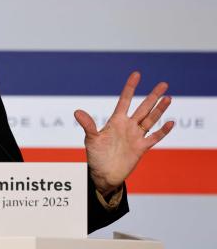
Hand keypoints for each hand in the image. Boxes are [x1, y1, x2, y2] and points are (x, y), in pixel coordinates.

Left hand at [74, 72, 173, 195]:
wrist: (103, 174)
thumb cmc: (95, 156)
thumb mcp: (91, 139)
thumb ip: (88, 125)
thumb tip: (77, 112)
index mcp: (116, 121)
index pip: (125, 100)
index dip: (130, 87)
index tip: (137, 74)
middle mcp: (128, 126)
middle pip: (143, 107)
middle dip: (152, 96)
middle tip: (163, 84)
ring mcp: (136, 136)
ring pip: (151, 119)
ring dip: (159, 110)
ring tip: (168, 97)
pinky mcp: (141, 148)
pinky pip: (154, 137)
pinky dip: (163, 131)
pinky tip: (170, 122)